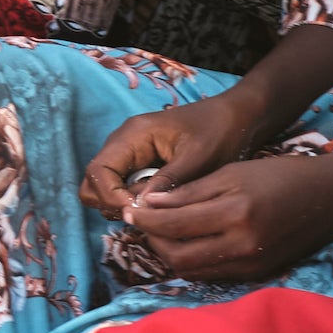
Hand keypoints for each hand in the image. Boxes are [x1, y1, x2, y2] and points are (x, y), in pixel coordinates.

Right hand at [78, 81, 290, 216]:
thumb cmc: (220, 132)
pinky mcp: (142, 163)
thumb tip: (139, 209)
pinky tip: (161, 206)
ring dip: (124, 205)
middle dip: (112, 204)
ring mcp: (131, 154)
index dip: (110, 198)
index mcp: (133, 135)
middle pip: (94, 181)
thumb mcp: (197, 159)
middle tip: (145, 216)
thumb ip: (167, 182)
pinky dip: (135, 201)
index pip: (97, 172)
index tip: (137, 214)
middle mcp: (125, 143)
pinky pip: (125, 187)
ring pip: (107, 188)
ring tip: (156, 211)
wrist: (239, 117)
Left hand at [118, 152, 332, 284]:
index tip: (129, 210)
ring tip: (160, 233)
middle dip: (153, 242)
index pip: (174, 225)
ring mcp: (250, 266)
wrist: (329, 200)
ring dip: (169, 255)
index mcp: (235, 213)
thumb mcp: (233, 171)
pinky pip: (212, 274)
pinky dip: (192, 261)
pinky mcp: (255, 276)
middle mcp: (241, 246)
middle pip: (178, 258)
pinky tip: (186, 243)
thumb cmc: (280, 176)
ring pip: (192, 271)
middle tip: (142, 223)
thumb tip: (150, 203)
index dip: (145, 219)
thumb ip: (191, 191)